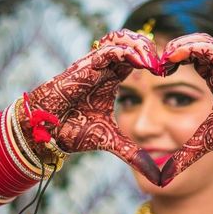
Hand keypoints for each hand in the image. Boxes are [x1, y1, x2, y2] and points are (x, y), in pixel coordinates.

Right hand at [26, 29, 160, 184]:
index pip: (136, 56)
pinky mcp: (84, 67)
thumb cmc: (72, 131)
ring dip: (140, 46)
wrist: (45, 133)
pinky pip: (108, 50)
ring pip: (120, 38)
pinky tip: (144, 63)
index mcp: (111, 78)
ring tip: (154, 62)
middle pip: (130, 41)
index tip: (167, 72)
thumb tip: (154, 175)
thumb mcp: (110, 140)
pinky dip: (128, 52)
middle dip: (149, 47)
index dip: (152, 59)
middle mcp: (103, 67)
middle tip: (163, 64)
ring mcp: (93, 65)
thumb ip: (132, 153)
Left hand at [159, 33, 212, 185]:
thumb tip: (164, 178)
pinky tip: (173, 56)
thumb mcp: (204, 142)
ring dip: (179, 45)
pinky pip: (210, 49)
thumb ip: (184, 155)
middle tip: (155, 61)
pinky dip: (190, 48)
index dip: (172, 60)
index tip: (156, 71)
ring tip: (164, 57)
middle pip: (194, 44)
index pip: (191, 58)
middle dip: (173, 48)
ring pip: (201, 41)